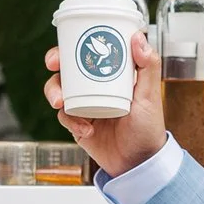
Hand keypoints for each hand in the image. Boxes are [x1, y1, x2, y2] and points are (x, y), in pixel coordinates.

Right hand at [46, 30, 165, 175]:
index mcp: (112, 75)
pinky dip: (71, 122)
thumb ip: (148, 67)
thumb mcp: (150, 96)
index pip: (90, 52)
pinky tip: (86, 129)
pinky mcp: (78, 125)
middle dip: (56, 64)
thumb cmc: (148, 130)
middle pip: (68, 68)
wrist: (138, 165)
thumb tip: (138, 38)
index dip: (74, 44)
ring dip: (55, 92)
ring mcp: (85, 106)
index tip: (66, 43)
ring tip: (60, 102)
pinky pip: (65, 117)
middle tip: (53, 65)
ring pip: (60, 91)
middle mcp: (96, 88)